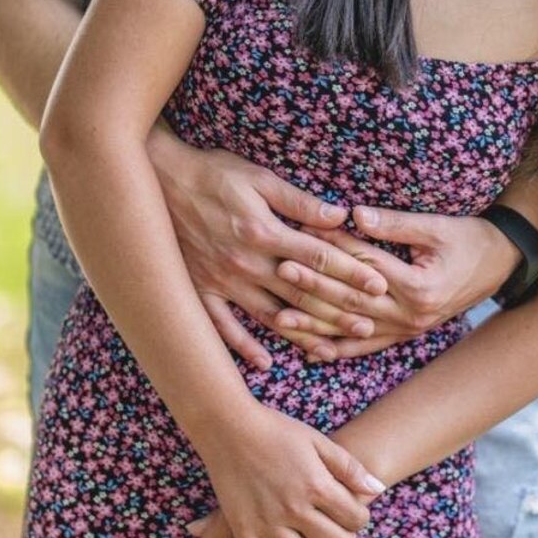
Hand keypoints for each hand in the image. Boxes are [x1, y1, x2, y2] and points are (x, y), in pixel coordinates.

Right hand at [146, 130, 388, 368]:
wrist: (157, 180)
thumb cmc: (213, 173)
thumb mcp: (259, 178)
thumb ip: (299, 202)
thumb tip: (339, 215)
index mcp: (264, 232)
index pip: (320, 257)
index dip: (352, 272)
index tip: (379, 286)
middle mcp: (246, 263)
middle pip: (302, 293)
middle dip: (338, 310)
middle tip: (370, 325)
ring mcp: (222, 281)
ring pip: (271, 316)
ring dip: (303, 333)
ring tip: (332, 349)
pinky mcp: (200, 290)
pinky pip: (224, 328)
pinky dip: (244, 348)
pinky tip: (265, 363)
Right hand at [192, 402, 381, 537]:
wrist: (229, 426)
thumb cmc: (276, 429)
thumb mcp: (316, 440)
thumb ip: (348, 466)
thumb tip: (378, 488)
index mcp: (315, 484)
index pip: (354, 517)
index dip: (361, 518)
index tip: (357, 516)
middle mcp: (294, 508)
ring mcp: (267, 522)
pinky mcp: (244, 531)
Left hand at [272, 207, 520, 358]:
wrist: (501, 264)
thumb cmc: (469, 238)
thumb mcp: (436, 226)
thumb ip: (395, 223)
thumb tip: (354, 213)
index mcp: (418, 285)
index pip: (363, 264)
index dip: (331, 248)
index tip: (300, 236)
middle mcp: (410, 314)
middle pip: (352, 299)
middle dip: (313, 286)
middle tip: (280, 270)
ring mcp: (408, 329)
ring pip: (353, 329)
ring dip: (316, 324)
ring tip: (279, 317)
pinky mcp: (406, 334)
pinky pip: (367, 346)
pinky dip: (339, 349)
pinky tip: (311, 350)